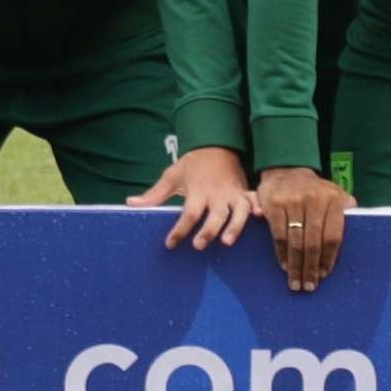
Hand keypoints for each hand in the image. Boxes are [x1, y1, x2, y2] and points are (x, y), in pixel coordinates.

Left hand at [128, 146, 256, 251]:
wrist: (214, 145)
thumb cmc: (191, 165)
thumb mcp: (171, 177)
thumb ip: (154, 194)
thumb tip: (130, 204)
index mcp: (198, 192)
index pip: (188, 214)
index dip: (179, 230)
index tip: (170, 244)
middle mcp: (216, 195)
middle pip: (214, 216)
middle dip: (207, 231)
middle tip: (199, 245)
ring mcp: (232, 194)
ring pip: (237, 212)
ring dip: (234, 227)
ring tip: (227, 242)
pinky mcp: (244, 192)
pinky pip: (253, 200)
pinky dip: (258, 207)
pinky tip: (261, 217)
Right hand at [255, 165, 351, 292]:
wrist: (286, 170)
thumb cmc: (315, 190)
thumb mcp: (336, 193)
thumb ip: (347, 209)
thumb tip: (361, 224)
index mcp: (332, 200)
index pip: (333, 236)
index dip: (329, 259)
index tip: (324, 275)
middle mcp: (313, 200)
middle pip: (313, 243)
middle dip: (311, 268)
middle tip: (309, 286)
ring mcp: (292, 202)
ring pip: (295, 242)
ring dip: (295, 265)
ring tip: (296, 282)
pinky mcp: (274, 205)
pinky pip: (279, 235)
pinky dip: (282, 253)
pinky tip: (285, 265)